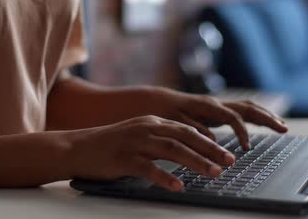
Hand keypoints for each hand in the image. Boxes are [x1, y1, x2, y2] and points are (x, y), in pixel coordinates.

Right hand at [65, 115, 234, 190]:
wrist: (78, 148)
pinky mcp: (124, 160)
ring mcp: (135, 143)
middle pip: (185, 138)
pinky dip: (165, 177)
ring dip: (196, 162)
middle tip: (229, 162)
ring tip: (214, 173)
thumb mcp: (137, 135)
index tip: (226, 153)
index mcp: (151, 122)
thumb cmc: (110, 145)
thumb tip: (187, 149)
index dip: (209, 142)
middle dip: (210, 150)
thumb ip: (160, 138)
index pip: (187, 129)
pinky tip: (178, 186)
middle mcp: (146, 129)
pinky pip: (148, 169)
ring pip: (172, 150)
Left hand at [141, 88, 287, 149]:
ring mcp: (219, 106)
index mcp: (207, 106)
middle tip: (283, 129)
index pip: (232, 117)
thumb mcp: (175, 122)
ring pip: (248, 107)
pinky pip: (243, 112)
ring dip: (266, 116)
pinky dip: (256, 117)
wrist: (158, 102)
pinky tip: (266, 124)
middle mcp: (216, 103)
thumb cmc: (165, 112)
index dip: (242, 131)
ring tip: (282, 127)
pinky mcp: (219, 111)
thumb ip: (193, 129)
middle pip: (247, 107)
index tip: (247, 147)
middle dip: (266, 118)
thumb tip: (212, 141)